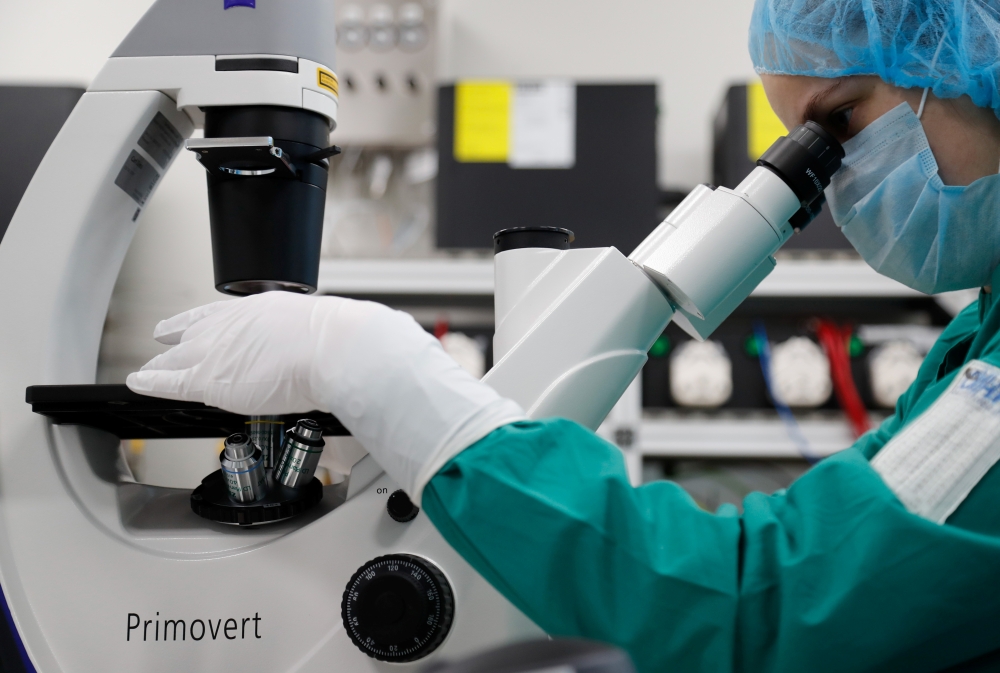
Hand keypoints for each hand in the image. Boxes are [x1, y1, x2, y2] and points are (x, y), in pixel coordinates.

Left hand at [127, 292, 383, 414]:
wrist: (329, 348)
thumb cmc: (332, 340)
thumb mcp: (312, 328)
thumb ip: (299, 339)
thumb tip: (313, 350)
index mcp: (254, 310)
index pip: (215, 316)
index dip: (196, 322)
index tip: (185, 324)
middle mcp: (229, 326)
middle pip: (192, 335)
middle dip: (175, 341)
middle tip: (161, 341)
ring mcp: (215, 350)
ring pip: (176, 358)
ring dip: (160, 364)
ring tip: (146, 370)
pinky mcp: (207, 378)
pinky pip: (169, 381)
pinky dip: (150, 380)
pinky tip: (138, 381)